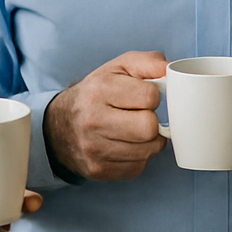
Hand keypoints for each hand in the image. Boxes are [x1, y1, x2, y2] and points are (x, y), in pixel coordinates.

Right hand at [43, 51, 169, 179]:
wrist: (60, 125)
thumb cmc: (97, 92)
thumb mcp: (119, 67)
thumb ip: (149, 62)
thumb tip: (171, 70)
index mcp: (100, 89)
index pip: (150, 97)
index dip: (153, 96)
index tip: (143, 97)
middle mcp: (93, 120)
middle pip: (149, 128)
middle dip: (151, 121)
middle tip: (140, 116)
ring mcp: (94, 148)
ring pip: (147, 150)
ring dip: (147, 141)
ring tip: (133, 130)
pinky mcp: (99, 169)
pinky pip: (138, 167)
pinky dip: (137, 157)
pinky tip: (125, 145)